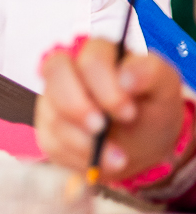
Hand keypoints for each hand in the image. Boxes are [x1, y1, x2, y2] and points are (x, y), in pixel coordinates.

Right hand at [36, 39, 185, 180]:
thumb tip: (125, 76)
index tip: (128, 112)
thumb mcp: (164, 88)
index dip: (105, 86)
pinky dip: (77, 158)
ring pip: (53, 115)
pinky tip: (100, 161)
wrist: (142, 141)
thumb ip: (149, 72)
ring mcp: (53, 98)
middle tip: (100, 130)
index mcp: (99, 52)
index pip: (90, 59)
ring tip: (117, 158)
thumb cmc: (151, 107)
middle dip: (77, 106)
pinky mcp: (48, 128)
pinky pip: (51, 143)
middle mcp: (69, 68)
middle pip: (55, 73)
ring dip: (84, 143)